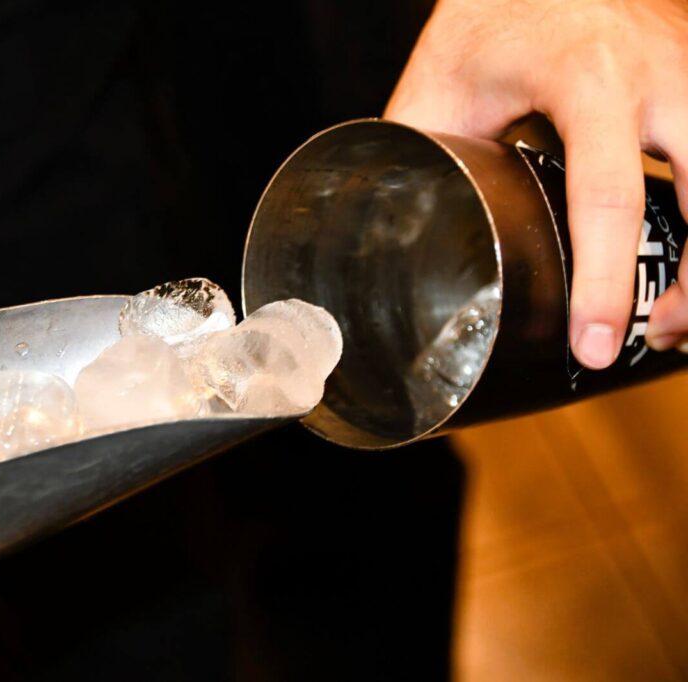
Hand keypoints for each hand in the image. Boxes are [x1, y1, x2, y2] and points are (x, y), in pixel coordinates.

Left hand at [385, 0, 687, 367]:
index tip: (594, 345)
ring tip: (673, 314)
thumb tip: (386, 233)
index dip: (605, 282)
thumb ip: (420, 159)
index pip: (607, 197)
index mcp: (587, 80)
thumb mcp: (440, 86)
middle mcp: (659, 75)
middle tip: (653, 337)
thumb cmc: (490, 16)